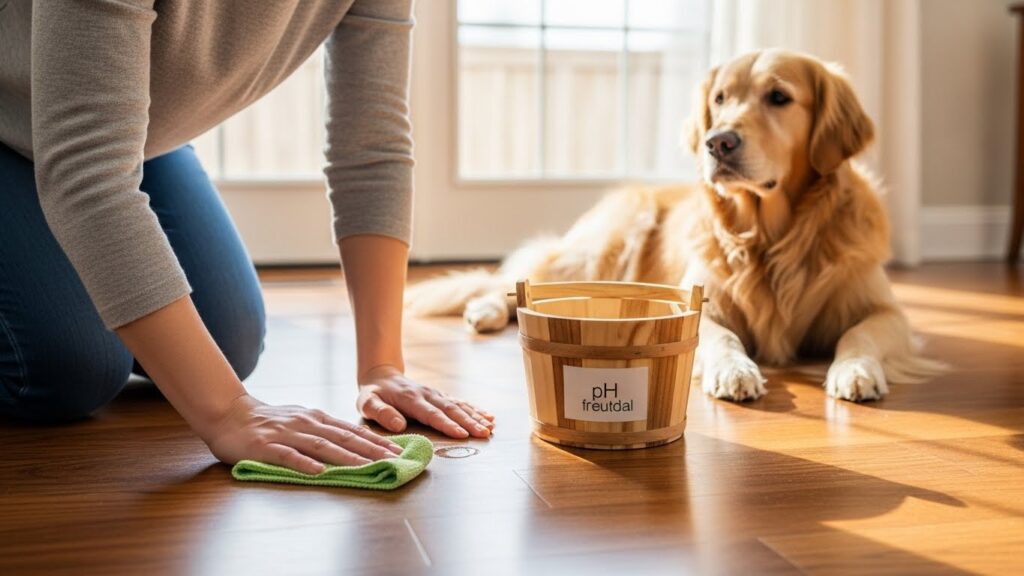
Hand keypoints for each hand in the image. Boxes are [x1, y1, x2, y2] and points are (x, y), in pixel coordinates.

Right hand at [202, 394, 403, 474]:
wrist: (229, 414)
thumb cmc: (269, 421)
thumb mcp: (302, 420)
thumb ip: (324, 430)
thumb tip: (355, 442)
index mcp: (317, 418)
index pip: (351, 430)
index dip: (376, 441)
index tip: (398, 451)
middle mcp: (306, 423)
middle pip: (343, 437)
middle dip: (370, 449)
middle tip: (393, 460)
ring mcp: (286, 434)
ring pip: (321, 445)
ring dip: (345, 457)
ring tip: (366, 466)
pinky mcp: (265, 446)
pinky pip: (287, 455)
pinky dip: (303, 463)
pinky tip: (318, 472)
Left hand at [356, 365, 494, 438]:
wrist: (381, 376)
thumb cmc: (373, 394)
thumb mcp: (367, 403)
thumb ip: (381, 413)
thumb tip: (399, 425)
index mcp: (410, 399)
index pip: (431, 414)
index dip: (446, 424)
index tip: (461, 434)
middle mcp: (427, 395)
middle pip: (450, 409)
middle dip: (468, 422)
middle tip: (484, 434)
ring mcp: (436, 394)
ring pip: (458, 405)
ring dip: (475, 416)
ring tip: (490, 427)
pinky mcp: (441, 396)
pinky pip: (460, 402)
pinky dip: (475, 409)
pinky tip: (488, 416)